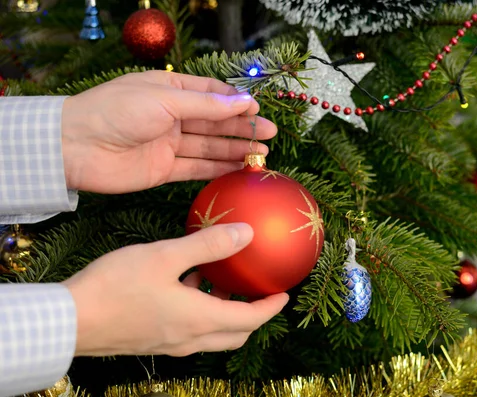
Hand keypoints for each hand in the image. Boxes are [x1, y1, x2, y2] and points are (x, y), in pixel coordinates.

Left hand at [61, 70, 275, 193]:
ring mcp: (169, 144)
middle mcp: (172, 116)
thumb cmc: (116, 111)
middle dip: (243, 128)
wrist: (76, 146)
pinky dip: (218, 169)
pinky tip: (239, 169)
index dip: (237, 103)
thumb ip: (206, 105)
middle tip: (271, 135)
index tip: (259, 111)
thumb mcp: (165, 99)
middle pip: (215, 122)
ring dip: (235, 150)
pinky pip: (197, 168)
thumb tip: (243, 102)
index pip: (212, 94)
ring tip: (262, 155)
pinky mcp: (164, 169)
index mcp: (170, 90)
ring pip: (210, 146)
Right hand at [61, 223, 287, 356]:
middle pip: (234, 334)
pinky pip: (190, 331)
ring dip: (225, 313)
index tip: (284, 293)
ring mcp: (169, 344)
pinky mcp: (152, 341)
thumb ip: (208, 245)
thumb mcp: (166, 256)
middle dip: (253, 315)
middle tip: (258, 292)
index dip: (270, 308)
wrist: (69, 320)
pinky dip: (201, 312)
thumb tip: (246, 233)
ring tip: (223, 283)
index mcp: (199, 320)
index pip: (250, 320)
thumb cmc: (117, 286)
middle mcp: (189, 338)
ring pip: (212, 334)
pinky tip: (186, 283)